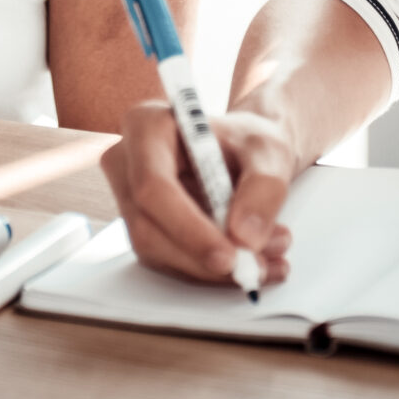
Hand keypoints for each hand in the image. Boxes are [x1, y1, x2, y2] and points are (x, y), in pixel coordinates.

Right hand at [100, 102, 300, 286]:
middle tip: (255, 268)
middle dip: (203, 258)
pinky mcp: (145, 227)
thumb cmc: (250, 141)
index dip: (187, 228)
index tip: (229, 256)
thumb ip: (263, 190)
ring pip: (157, 252)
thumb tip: (244, 238)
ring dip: (211, 269)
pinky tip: (250, 263)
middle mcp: (128, 163)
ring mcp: (130, 199)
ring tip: (265, 261)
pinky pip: (169, 261)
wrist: (248, 151)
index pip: (152, 186)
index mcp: (146, 126)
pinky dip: (211, 271)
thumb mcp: (270, 152)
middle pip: (148, 227)